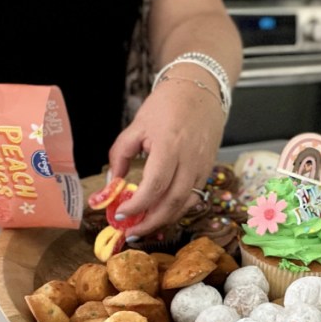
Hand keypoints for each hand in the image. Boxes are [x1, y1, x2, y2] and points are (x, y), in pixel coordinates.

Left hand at [108, 79, 224, 236]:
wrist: (200, 90)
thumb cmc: (167, 104)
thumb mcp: (136, 125)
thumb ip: (121, 155)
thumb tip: (113, 182)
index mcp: (169, 145)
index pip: (154, 185)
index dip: (137, 205)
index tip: (119, 215)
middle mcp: (190, 159)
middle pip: (172, 202)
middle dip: (150, 222)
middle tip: (130, 232)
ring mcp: (202, 166)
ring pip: (185, 204)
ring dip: (164, 220)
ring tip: (144, 227)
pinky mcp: (208, 169)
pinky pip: (194, 197)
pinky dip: (177, 209)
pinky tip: (162, 214)